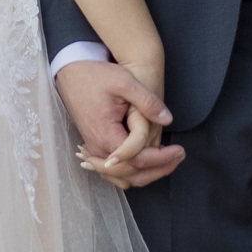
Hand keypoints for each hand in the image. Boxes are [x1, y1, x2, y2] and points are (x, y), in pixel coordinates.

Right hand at [55, 59, 185, 191]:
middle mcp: (98, 149)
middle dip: (159, 169)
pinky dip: (133, 171)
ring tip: (169, 159)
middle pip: (131, 175)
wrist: (71, 74)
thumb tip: (167, 120)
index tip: (181, 150)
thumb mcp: (125, 82)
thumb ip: (148, 102)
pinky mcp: (94, 147)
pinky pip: (114, 171)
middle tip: (179, 156)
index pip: (138, 160)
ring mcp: (94, 151)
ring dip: (147, 172)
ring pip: (122, 177)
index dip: (163, 159)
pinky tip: (149, 160)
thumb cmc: (96, 76)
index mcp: (106, 135)